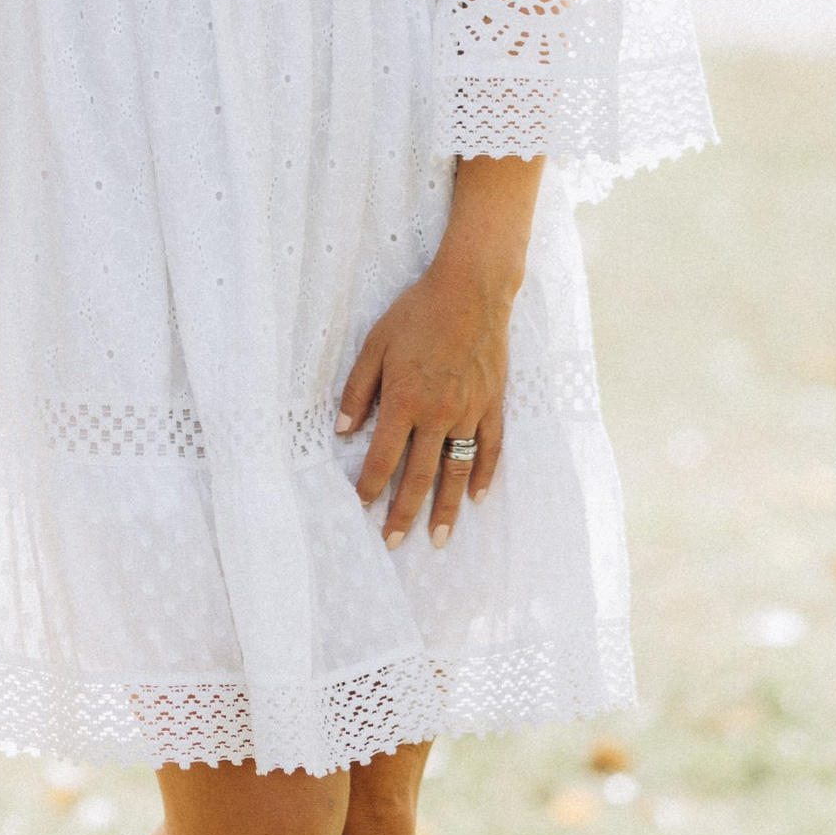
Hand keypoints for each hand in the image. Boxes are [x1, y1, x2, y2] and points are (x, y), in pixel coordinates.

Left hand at [336, 188, 532, 548]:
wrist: (470, 290)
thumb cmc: (417, 313)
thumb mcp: (374, 344)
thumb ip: (357, 389)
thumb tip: (342, 430)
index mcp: (404, 400)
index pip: (382, 457)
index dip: (370, 486)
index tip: (361, 507)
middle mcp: (438, 414)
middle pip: (419, 476)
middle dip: (403, 513)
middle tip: (393, 543)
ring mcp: (469, 413)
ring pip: (456, 472)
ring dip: (447, 509)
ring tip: (439, 538)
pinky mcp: (493, 405)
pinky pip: (490, 449)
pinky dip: (484, 476)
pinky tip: (476, 498)